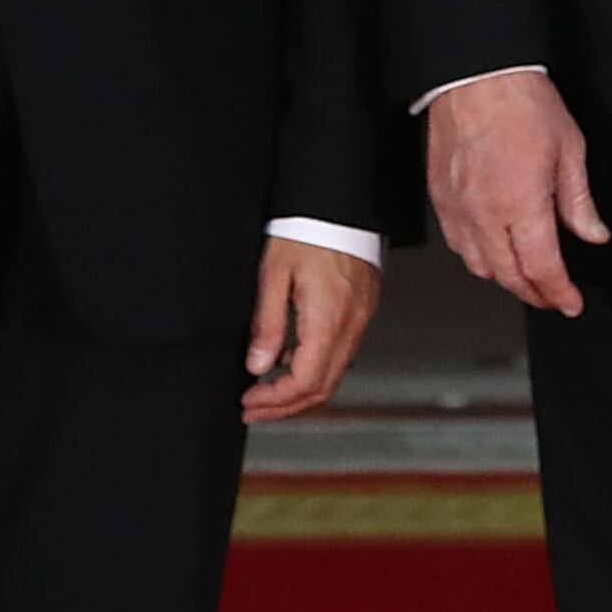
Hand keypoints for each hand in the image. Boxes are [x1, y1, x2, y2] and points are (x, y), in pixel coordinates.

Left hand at [243, 241, 381, 421]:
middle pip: (323, 387)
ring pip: (334, 375)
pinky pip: (341, 353)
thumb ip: (268, 323)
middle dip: (286, 406)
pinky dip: (314, 368)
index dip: (275, 400)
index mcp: (328, 319)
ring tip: (267, 391)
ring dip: (300, 391)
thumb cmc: (308, 228)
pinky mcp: (361, 309)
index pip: (305, 381)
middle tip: (255, 409)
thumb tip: (258, 364)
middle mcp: (351, 324)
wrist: (339, 202)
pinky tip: (290, 362)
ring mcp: (360, 318)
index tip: (250, 402)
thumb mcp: (274, 273)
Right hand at [426, 68, 607, 315]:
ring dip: (504, 279)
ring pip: (479, 267)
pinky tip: (491, 252)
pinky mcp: (440, 198)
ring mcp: (458, 208)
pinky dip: (476, 258)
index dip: (559, 293)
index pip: (542, 268)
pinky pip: (456, 245)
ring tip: (525, 278)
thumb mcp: (569, 149)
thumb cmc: (520, 101)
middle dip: (535, 294)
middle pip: (509, 276)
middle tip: (552, 295)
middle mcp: (486, 212)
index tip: (570, 302)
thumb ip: (579, 201)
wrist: (476, 75)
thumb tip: (593, 232)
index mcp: (522, 202)